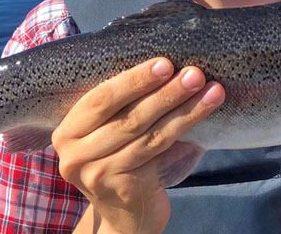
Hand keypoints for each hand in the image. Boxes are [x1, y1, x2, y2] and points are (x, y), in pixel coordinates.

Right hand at [52, 57, 224, 233]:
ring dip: (186, 113)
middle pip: (130, 119)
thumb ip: (120, 105)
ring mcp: (100, 178)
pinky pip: (163, 160)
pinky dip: (185, 141)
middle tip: (195, 74)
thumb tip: (165, 65)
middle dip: (167, 93)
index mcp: (68, 132)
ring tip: (212, 93)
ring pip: (151, 138)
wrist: (123, 216)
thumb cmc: (118, 157)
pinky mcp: (127, 193)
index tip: (165, 63)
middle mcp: (77, 157)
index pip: (101, 99)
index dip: (134, 80)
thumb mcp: (105, 131)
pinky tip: (206, 127)